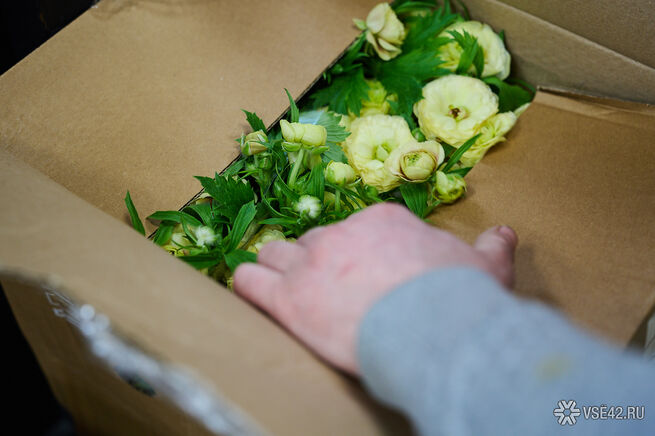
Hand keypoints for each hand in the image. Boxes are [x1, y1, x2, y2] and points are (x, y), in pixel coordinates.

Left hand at [234, 203, 516, 373]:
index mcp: (382, 222)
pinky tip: (251, 293)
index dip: (354, 253)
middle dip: (316, 261)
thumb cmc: (457, 297)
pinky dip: (248, 285)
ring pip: (276, 255)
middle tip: (325, 287)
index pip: (353, 230)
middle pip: (312, 242)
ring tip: (282, 287)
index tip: (361, 274)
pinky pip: (250, 282)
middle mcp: (340, 234)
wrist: (432, 327)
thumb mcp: (485, 267)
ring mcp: (310, 263)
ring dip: (278, 269)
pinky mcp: (288, 297)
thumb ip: (490, 248)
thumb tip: (505, 234)